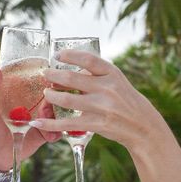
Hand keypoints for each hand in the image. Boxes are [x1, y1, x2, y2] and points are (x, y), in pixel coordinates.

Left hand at [0, 68, 60, 171]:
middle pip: (50, 95)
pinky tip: (49, 135)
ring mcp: (37, 119)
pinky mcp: (42, 135)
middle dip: (55, 96)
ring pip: (56, 112)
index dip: (44, 79)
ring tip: (46, 117)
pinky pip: (56, 131)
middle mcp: (29, 104)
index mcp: (17, 94)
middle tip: (48, 102)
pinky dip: (56, 132)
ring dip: (56, 113)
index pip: (35, 81)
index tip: (49, 79)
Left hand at [30, 50, 166, 149]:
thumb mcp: (116, 82)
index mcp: (113, 73)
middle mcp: (108, 88)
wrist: (143, 126)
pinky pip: (67, 123)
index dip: (70, 55)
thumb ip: (96, 75)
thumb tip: (67, 71)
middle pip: (72, 78)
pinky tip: (37, 122)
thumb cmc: (125, 101)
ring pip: (67, 99)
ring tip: (46, 94)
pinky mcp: (96, 124)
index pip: (88, 59)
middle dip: (53, 75)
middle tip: (45, 74)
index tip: (57, 55)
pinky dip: (50, 123)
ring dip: (51, 96)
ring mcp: (102, 107)